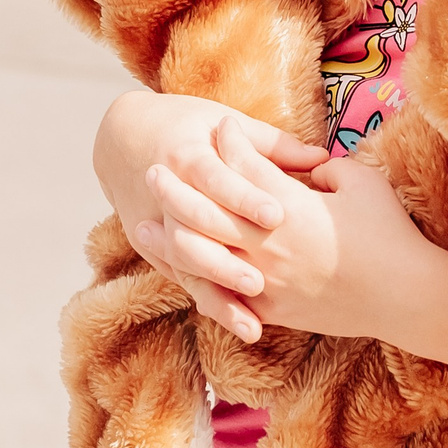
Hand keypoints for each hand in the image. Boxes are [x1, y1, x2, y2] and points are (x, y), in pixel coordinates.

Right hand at [92, 91, 324, 325]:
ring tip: (252, 317)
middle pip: (196, 230)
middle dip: (227, 257)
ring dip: (218, 290)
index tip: (278, 215)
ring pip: (185, 264)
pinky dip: (210, 302)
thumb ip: (273, 145)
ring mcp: (156, 224)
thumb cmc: (188, 126)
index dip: (246, 198)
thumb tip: (323, 158)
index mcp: (188, 154)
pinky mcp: (155, 249)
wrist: (124, 137)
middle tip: (261, 280)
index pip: (218, 180)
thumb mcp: (226, 124)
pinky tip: (241, 323)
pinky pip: (183, 279)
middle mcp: (168, 194)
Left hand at [142, 137, 444, 344]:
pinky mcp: (270, 309)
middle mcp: (268, 243)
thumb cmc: (388, 232)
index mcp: (290, 206)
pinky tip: (181, 272)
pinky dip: (196, 281)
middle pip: (207, 212)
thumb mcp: (362, 184)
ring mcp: (266, 280)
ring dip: (171, 238)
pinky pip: (222, 295)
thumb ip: (327, 168)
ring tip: (144, 222)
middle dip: (178, 187)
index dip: (230, 143)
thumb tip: (307, 164)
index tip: (220, 127)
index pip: (245, 168)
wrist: (404, 295)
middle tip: (155, 167)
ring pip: (203, 259)